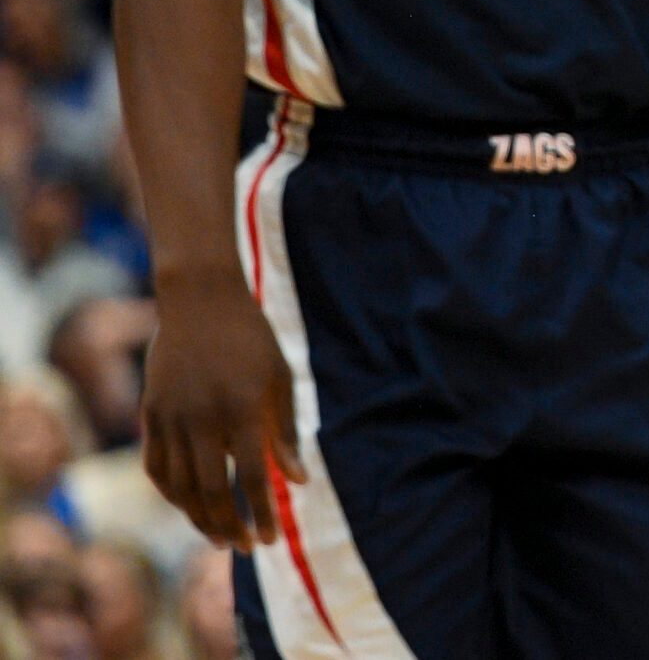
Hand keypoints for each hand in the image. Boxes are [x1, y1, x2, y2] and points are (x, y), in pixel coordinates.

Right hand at [141, 277, 305, 550]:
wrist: (200, 301)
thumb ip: (285, 432)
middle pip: (212, 491)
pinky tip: (187, 506)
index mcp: (242, 409)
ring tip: (218, 537)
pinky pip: (156, 466)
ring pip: (180, 486)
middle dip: (229, 526)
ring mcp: (170, 417)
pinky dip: (171, 493)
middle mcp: (202, 418)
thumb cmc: (252, 340)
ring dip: (198, 518)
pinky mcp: (150, 414)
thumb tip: (298, 482)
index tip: (271, 539)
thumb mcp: (280, 380)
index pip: (252, 479)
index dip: (262, 513)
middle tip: (245, 548)